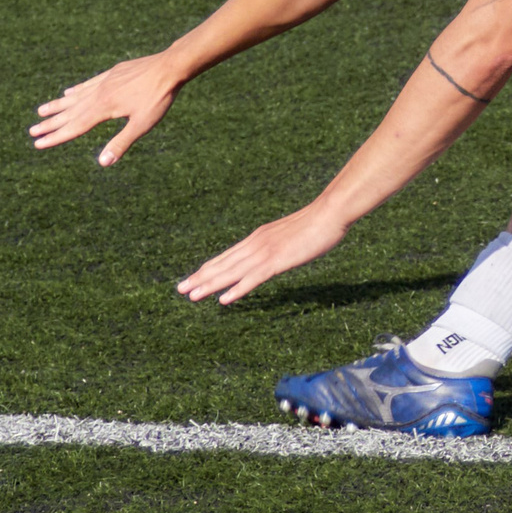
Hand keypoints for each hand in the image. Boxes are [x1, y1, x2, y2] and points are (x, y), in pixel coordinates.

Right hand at [30, 51, 182, 165]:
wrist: (170, 66)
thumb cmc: (158, 98)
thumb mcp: (142, 124)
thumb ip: (121, 142)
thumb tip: (102, 163)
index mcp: (103, 108)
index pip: (74, 127)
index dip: (56, 137)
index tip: (38, 144)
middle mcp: (99, 94)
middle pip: (70, 112)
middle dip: (51, 123)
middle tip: (31, 131)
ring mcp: (104, 81)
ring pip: (75, 97)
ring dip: (58, 106)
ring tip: (41, 111)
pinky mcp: (112, 73)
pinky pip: (88, 84)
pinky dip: (76, 90)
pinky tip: (68, 93)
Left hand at [175, 204, 348, 306]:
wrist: (330, 213)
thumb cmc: (316, 224)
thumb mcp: (290, 236)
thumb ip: (277, 246)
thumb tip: (272, 256)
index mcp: (258, 238)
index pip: (227, 256)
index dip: (208, 268)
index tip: (193, 278)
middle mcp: (256, 244)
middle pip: (223, 264)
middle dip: (201, 277)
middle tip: (181, 289)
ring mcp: (265, 252)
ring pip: (232, 272)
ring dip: (210, 284)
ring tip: (191, 296)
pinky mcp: (277, 261)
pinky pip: (253, 278)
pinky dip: (237, 289)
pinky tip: (224, 300)